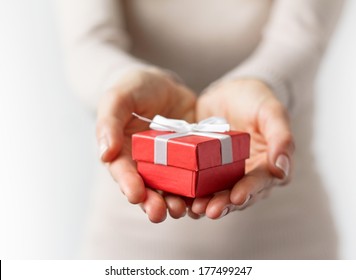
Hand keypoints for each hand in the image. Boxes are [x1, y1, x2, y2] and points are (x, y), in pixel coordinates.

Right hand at [96, 68, 195, 222]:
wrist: (160, 85)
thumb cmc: (132, 89)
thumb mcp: (118, 98)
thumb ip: (109, 122)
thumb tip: (105, 153)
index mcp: (123, 153)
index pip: (123, 172)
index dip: (128, 184)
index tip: (135, 195)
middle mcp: (145, 164)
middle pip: (147, 188)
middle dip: (152, 202)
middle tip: (159, 213)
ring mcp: (168, 163)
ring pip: (171, 188)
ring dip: (176, 201)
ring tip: (183, 210)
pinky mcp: (190, 158)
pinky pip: (194, 175)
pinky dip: (198, 187)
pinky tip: (204, 195)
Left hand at [192, 79, 294, 218]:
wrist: (230, 92)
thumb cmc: (256, 100)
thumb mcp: (271, 112)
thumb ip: (281, 137)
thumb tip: (282, 169)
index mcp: (266, 166)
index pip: (259, 183)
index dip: (249, 191)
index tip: (237, 197)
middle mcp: (245, 175)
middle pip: (236, 195)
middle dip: (223, 204)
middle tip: (210, 210)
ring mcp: (223, 173)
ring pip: (216, 194)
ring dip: (206, 203)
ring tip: (194, 208)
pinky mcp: (203, 169)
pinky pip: (197, 183)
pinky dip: (190, 192)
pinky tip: (180, 197)